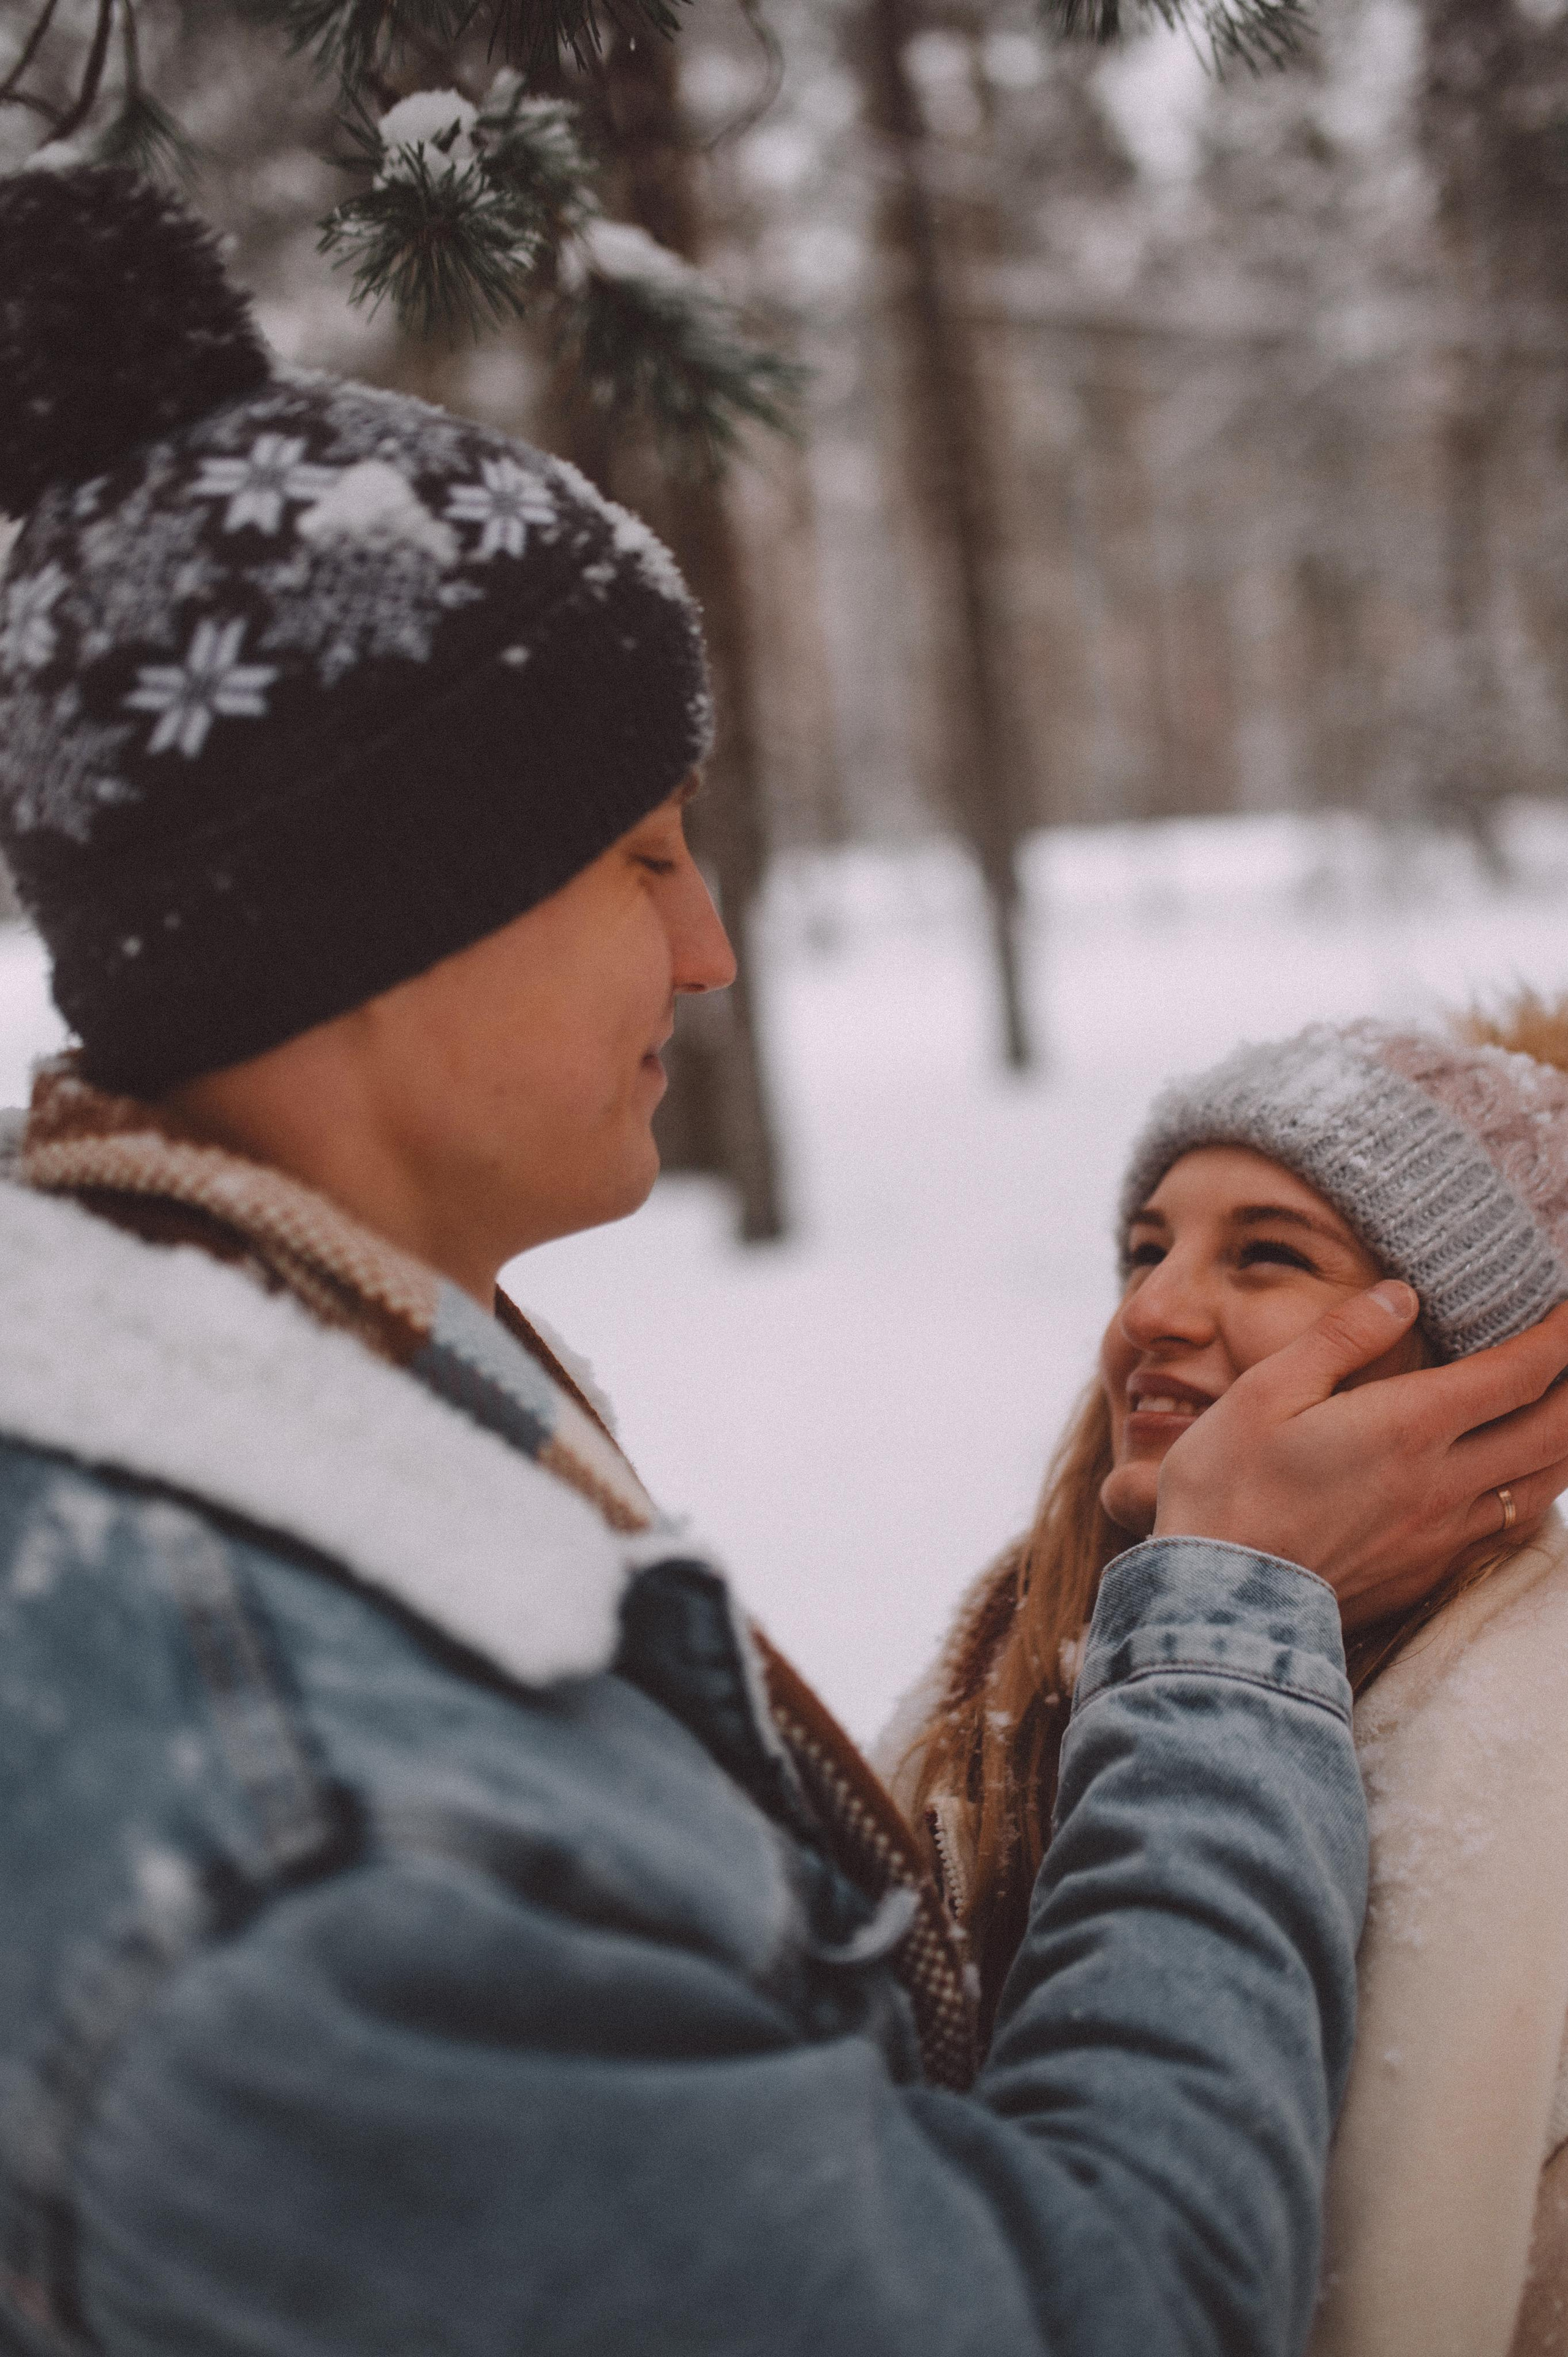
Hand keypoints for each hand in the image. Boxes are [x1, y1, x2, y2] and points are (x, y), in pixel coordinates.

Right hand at [1154, 1285, 1567, 1629]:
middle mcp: (1441, 1482)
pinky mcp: (1427, 1572)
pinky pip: (1504, 1527)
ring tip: (1562, 1406)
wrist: (1216, 1601)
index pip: (1519, 1373)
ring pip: (1541, 1484)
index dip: (1560, 1335)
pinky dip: (1529, 1490)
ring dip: (1565, 1440)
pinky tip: (1515, 1478)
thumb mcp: (1264, 1391)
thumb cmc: (1226, 1487)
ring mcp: (1440, 1534)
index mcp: (1407, 1427)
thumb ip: (1340, 1337)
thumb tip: (1403, 1295)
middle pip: (1555, 1431)